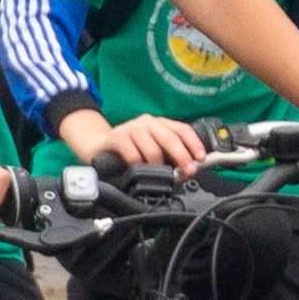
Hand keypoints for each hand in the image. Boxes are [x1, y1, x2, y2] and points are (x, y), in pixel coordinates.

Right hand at [92, 113, 207, 175]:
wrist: (97, 145)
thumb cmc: (128, 149)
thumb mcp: (152, 150)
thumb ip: (169, 158)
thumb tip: (187, 172)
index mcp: (160, 124)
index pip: (183, 130)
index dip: (194, 144)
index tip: (201, 158)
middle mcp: (147, 123)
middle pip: (170, 138)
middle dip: (182, 157)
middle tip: (187, 171)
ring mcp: (131, 129)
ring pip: (152, 149)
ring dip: (159, 166)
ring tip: (160, 176)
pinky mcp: (116, 138)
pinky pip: (132, 153)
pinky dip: (139, 165)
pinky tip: (139, 171)